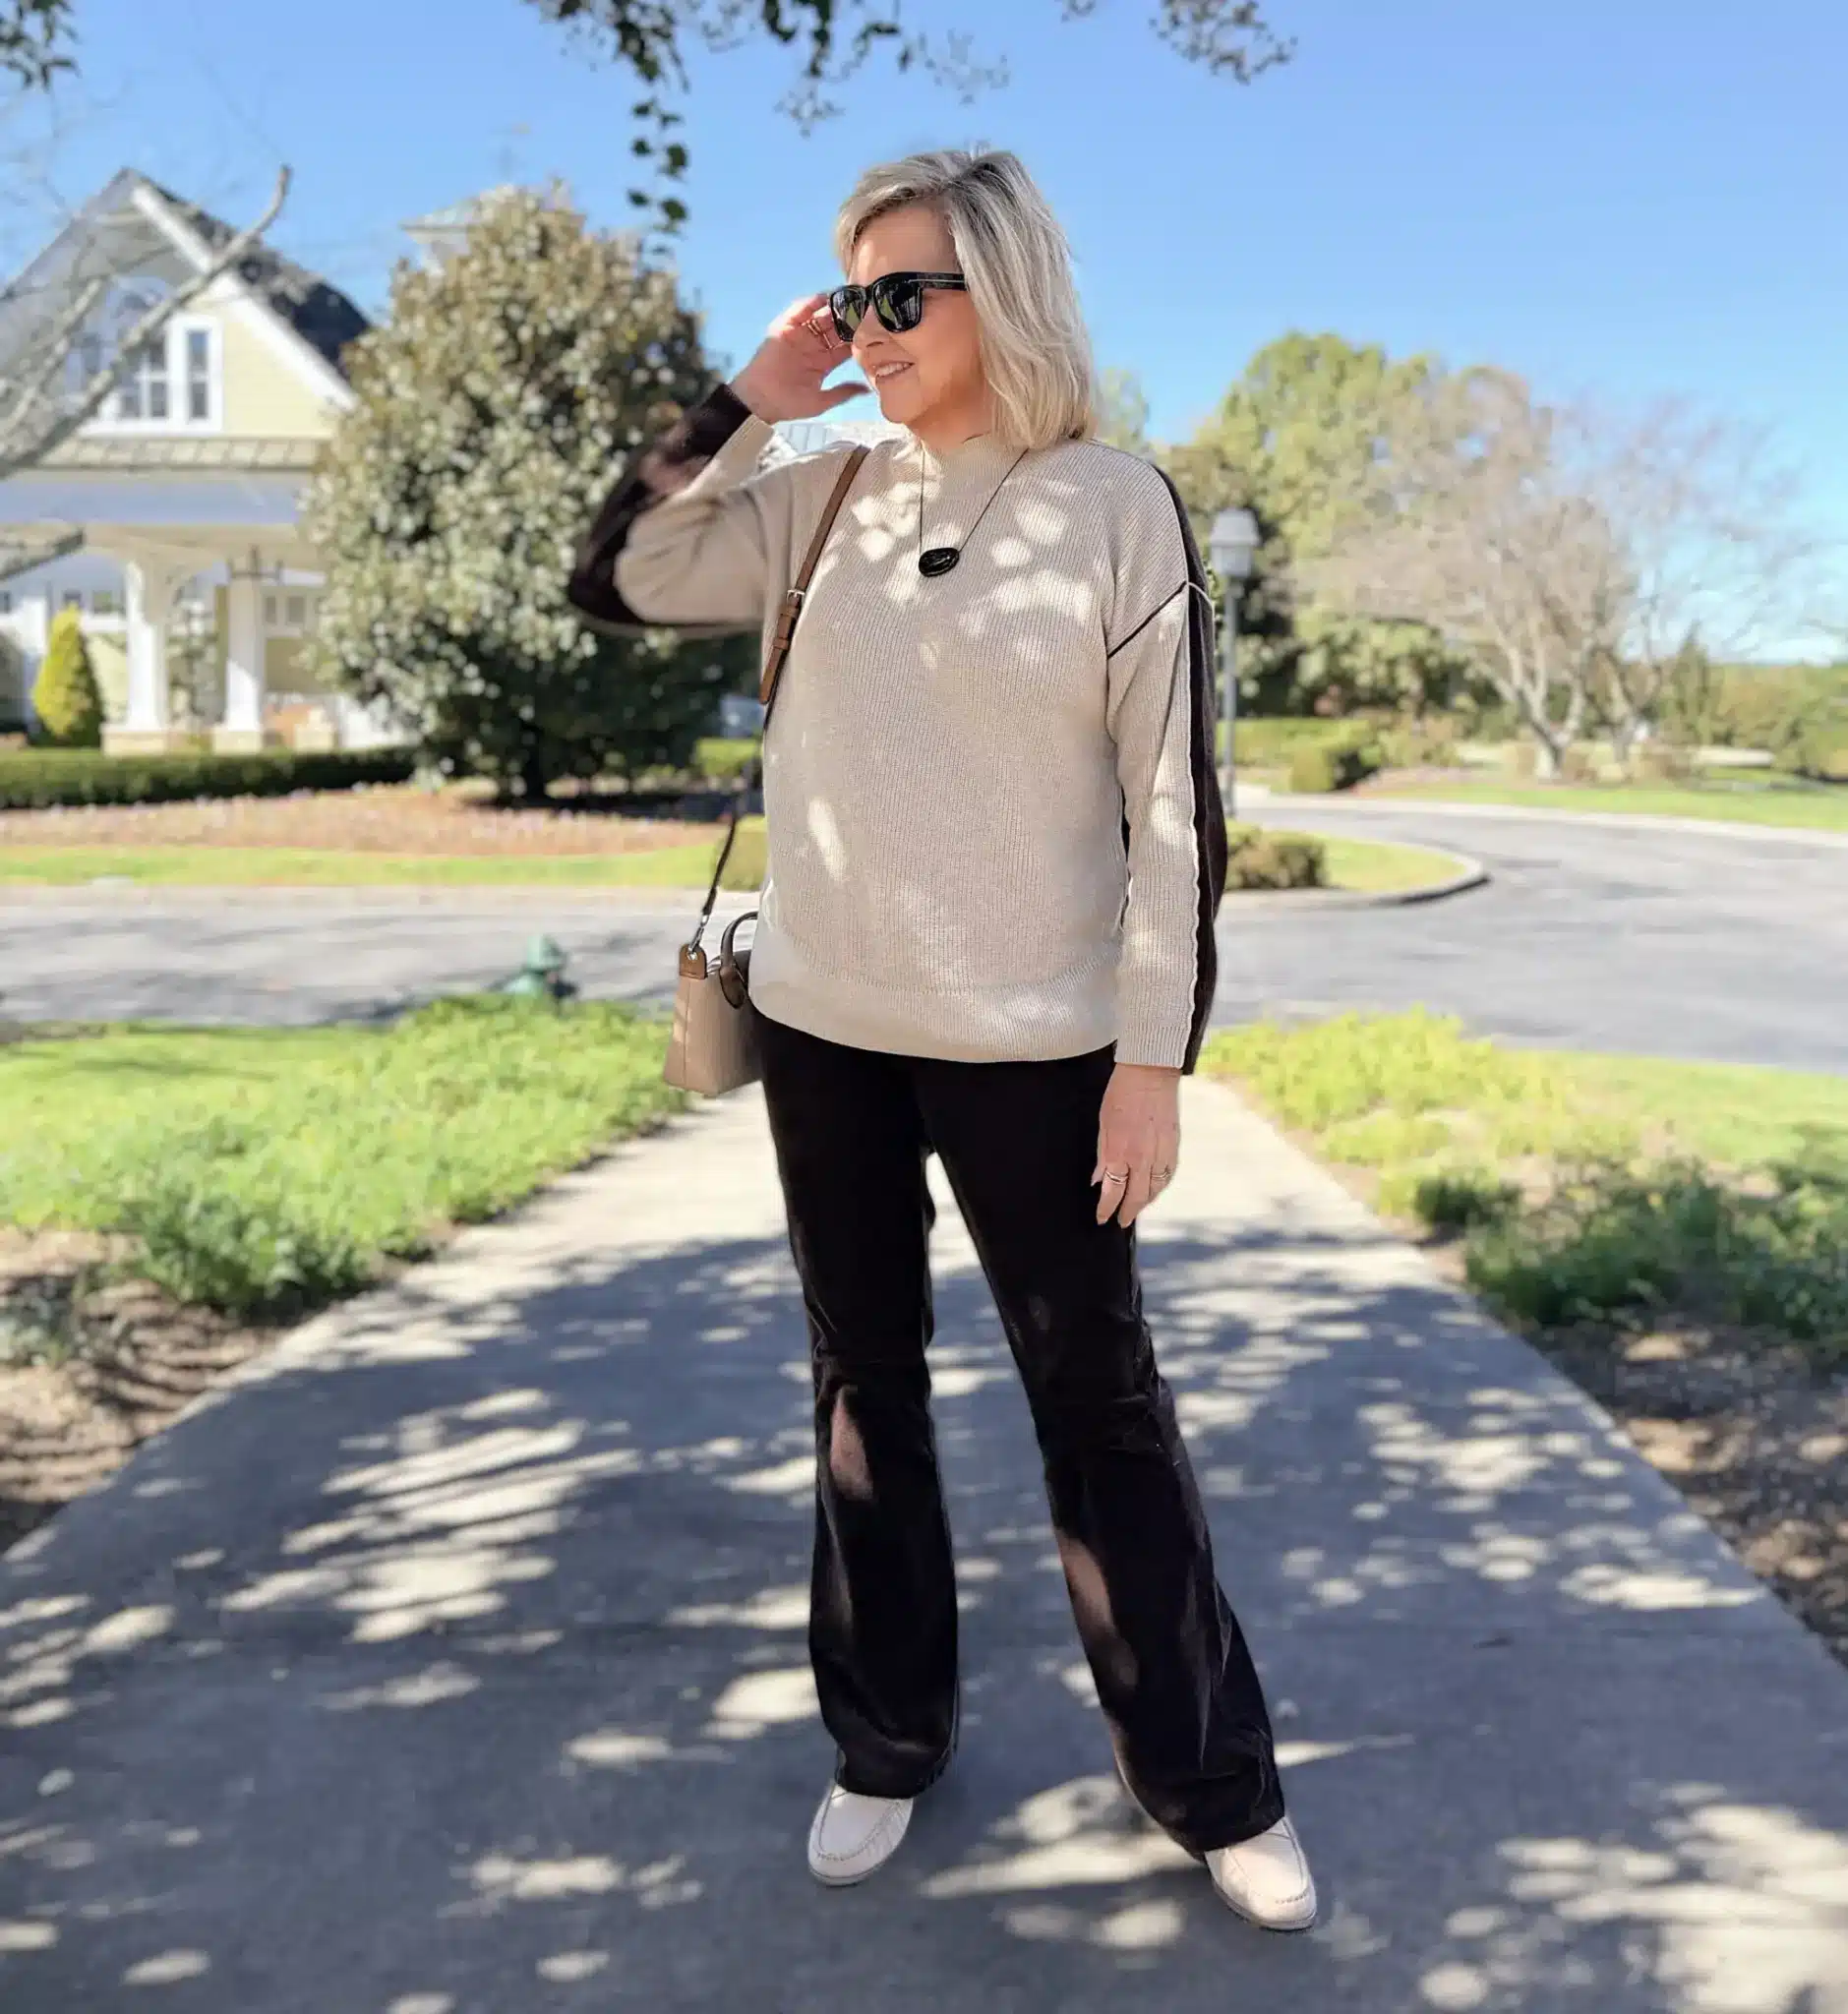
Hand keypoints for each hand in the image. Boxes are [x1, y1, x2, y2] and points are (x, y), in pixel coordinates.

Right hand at [730, 293, 868, 424]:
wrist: (760, 400)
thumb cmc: (788, 404)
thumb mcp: (821, 401)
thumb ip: (843, 392)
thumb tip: (866, 389)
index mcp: (824, 362)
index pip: (845, 345)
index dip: (858, 336)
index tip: (874, 327)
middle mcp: (814, 346)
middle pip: (835, 327)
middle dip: (849, 317)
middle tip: (864, 305)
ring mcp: (799, 335)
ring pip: (820, 316)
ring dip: (833, 307)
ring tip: (847, 297)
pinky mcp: (784, 328)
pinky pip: (799, 312)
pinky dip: (810, 304)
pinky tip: (824, 299)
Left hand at [1092, 1062, 1181, 1227]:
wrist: (1150, 1073)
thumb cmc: (1121, 1094)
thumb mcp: (1103, 1124)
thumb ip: (1102, 1155)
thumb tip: (1098, 1179)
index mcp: (1120, 1152)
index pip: (1113, 1192)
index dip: (1107, 1209)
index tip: (1102, 1218)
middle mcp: (1142, 1158)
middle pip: (1136, 1197)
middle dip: (1127, 1212)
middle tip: (1121, 1221)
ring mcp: (1160, 1153)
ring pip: (1155, 1190)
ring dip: (1145, 1203)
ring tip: (1136, 1208)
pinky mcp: (1174, 1146)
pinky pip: (1167, 1175)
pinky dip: (1160, 1187)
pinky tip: (1154, 1190)